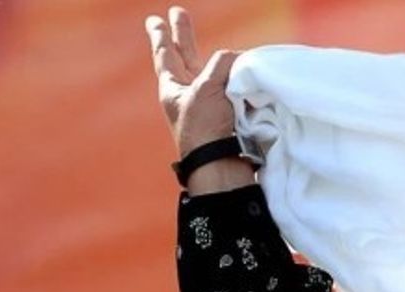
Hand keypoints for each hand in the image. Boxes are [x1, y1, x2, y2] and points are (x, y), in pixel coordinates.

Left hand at [144, 7, 253, 193]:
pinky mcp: (227, 109)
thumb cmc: (205, 126)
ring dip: (221, 58)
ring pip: (212, 68)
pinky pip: (233, 82)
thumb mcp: (207, 87)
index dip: (162, 34)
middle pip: (184, 54)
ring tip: (234, 59)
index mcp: (172, 89)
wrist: (220, 163)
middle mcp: (187, 92)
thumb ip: (221, 64)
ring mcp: (207, 101)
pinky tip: (250, 72)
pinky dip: (240, 74)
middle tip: (176, 13)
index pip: (166, 54)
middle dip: (182, 32)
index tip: (155, 19)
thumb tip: (239, 62)